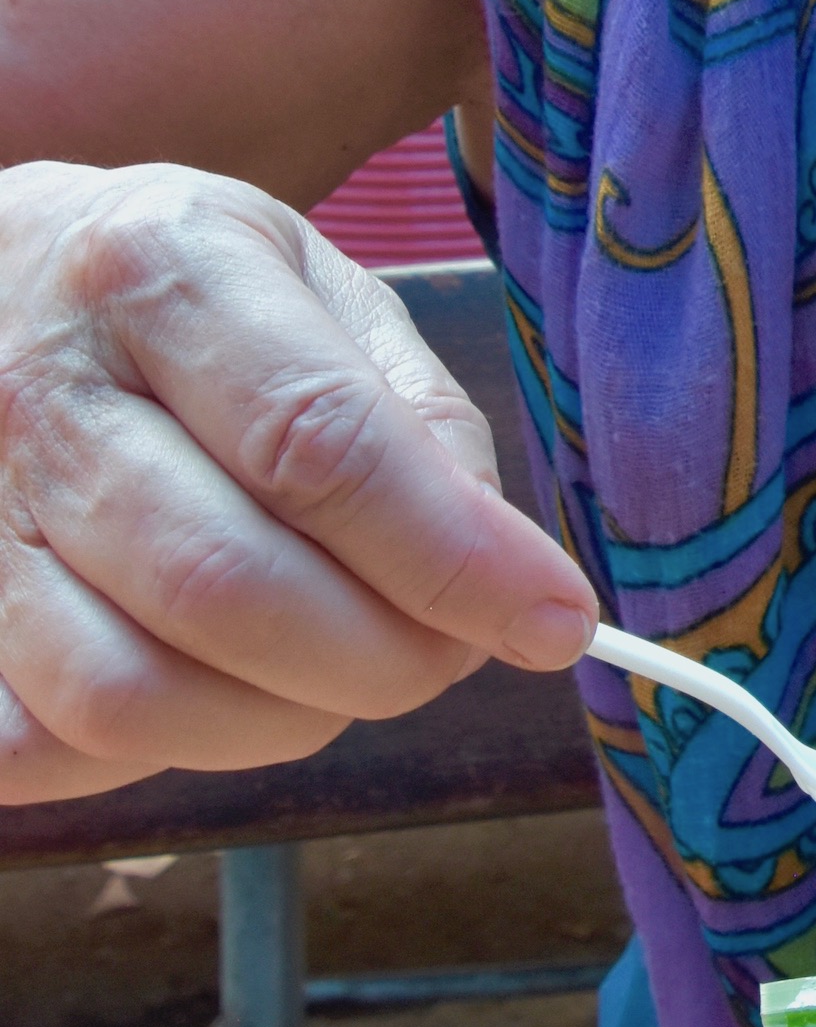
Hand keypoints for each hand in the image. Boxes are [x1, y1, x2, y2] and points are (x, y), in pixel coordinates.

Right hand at [0, 162, 596, 806]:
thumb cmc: (185, 295)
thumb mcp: (317, 286)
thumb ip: (415, 416)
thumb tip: (498, 572)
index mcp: (161, 270)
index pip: (322, 447)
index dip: (453, 559)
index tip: (554, 620)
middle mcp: (44, 391)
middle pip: (226, 588)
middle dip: (381, 660)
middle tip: (450, 654)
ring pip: (128, 694)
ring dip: (277, 722)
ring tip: (339, 672)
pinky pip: (43, 747)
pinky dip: (151, 755)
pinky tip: (212, 692)